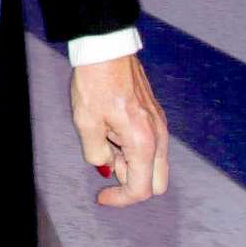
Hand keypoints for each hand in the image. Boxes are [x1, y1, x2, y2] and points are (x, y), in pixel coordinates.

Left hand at [70, 55, 168, 206]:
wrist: (106, 47)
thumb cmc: (95, 81)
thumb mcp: (86, 122)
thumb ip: (96, 152)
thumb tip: (104, 165)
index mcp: (143, 142)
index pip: (141, 189)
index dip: (121, 199)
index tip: (102, 196)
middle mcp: (158, 135)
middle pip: (156, 181)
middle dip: (131, 180)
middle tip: (106, 161)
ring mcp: (159, 123)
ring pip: (154, 162)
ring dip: (131, 162)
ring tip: (104, 136)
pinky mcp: (155, 113)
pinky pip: (151, 143)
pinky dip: (134, 147)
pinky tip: (112, 128)